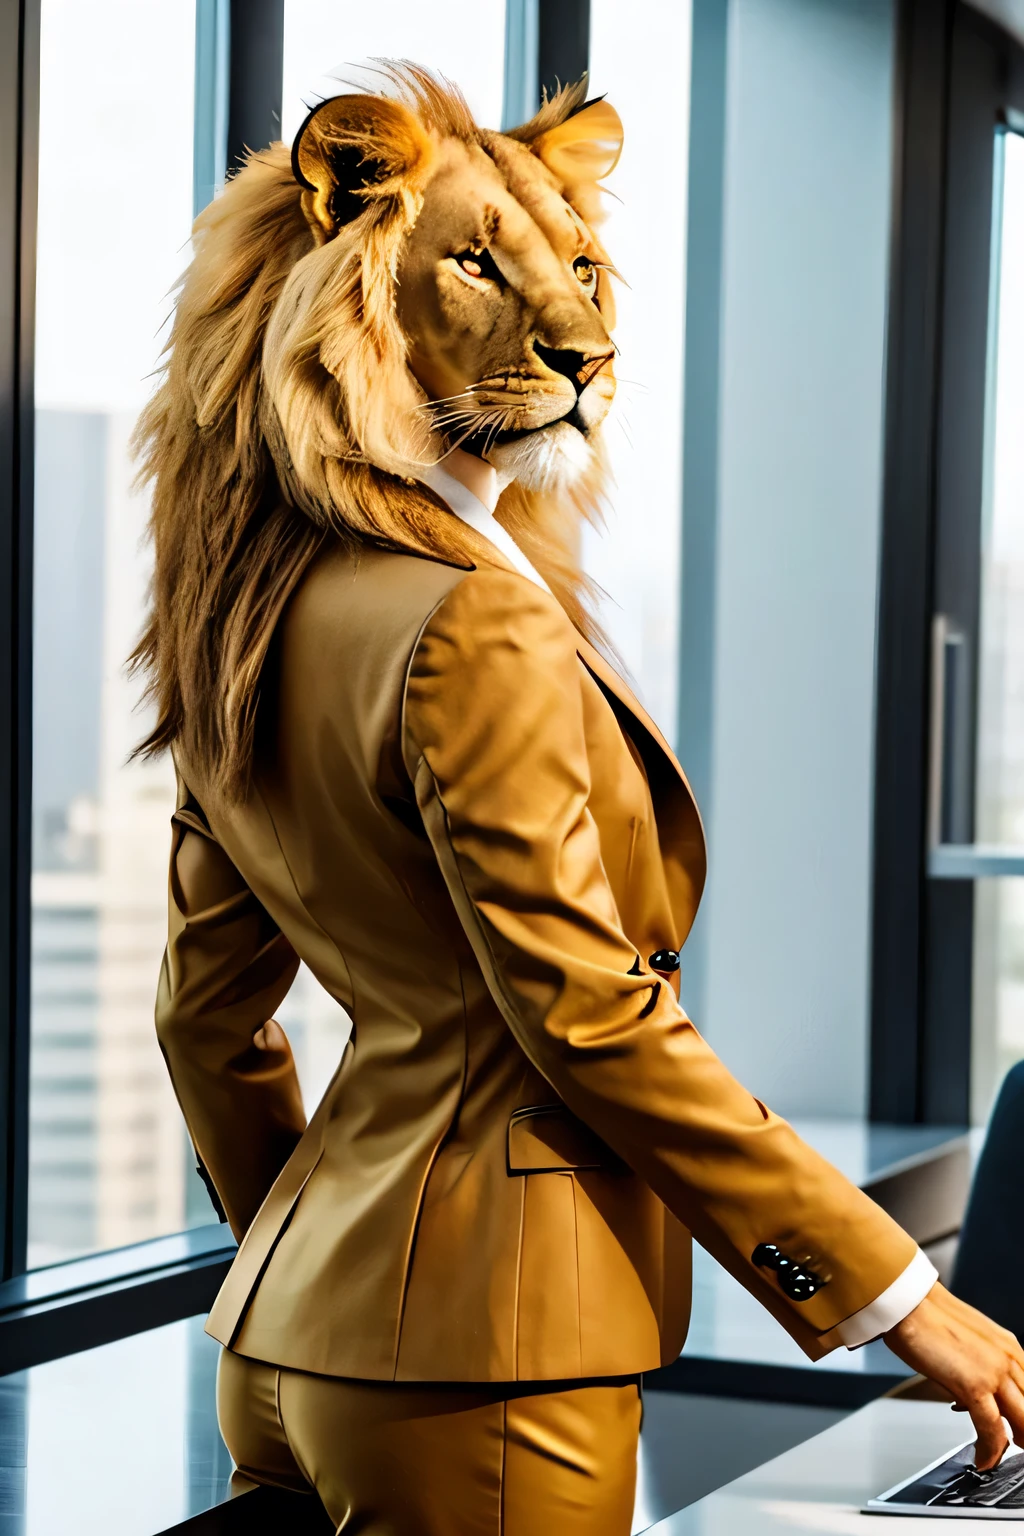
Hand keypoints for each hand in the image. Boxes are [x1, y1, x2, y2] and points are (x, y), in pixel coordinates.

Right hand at [883, 1282, 1023, 1468]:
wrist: (907, 1302)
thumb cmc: (925, 1315)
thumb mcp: (966, 1340)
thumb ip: (979, 1366)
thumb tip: (972, 1397)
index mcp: (1008, 1346)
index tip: (1017, 1426)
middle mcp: (1008, 1358)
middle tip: (1016, 1443)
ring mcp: (994, 1372)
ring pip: (1023, 1422)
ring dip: (1015, 1444)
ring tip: (998, 1455)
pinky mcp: (974, 1385)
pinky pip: (993, 1430)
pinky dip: (990, 1451)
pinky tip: (983, 1459)